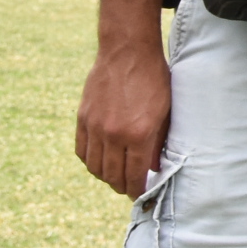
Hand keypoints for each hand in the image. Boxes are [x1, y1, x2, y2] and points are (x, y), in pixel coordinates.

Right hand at [75, 44, 170, 198]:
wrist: (127, 52)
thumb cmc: (154, 79)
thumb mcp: (165, 111)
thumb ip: (158, 143)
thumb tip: (153, 169)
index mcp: (138, 134)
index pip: (134, 175)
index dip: (136, 190)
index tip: (139, 195)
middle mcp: (114, 134)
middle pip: (112, 176)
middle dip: (121, 187)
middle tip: (128, 188)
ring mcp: (95, 127)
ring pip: (94, 167)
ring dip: (105, 176)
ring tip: (115, 176)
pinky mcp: (82, 118)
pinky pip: (81, 150)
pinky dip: (90, 161)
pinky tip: (100, 160)